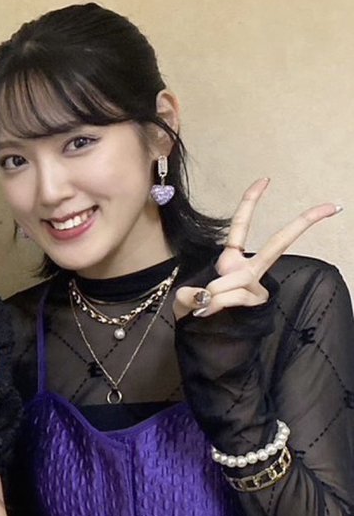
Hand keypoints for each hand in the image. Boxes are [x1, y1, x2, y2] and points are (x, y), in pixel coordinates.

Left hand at [174, 179, 340, 318]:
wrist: (200, 335)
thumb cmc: (195, 310)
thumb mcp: (185, 299)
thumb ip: (190, 295)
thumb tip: (204, 296)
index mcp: (231, 259)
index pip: (241, 226)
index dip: (250, 201)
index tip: (265, 180)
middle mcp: (249, 269)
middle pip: (279, 243)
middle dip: (303, 223)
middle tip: (330, 206)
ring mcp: (256, 285)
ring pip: (239, 279)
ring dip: (216, 292)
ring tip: (205, 305)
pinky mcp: (258, 301)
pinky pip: (236, 296)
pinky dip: (218, 303)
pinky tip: (211, 311)